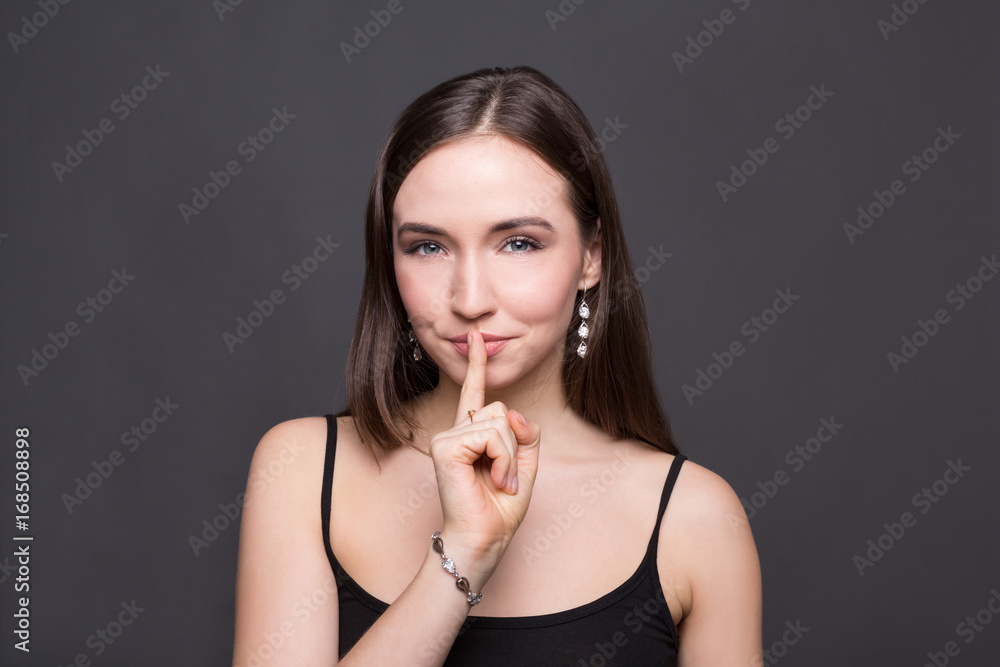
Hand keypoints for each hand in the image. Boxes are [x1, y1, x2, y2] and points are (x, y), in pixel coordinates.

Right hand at [429, 330, 540, 558]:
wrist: (484, 539)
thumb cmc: (499, 509)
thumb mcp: (525, 466)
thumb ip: (525, 434)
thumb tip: (511, 410)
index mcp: (471, 434)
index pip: (475, 393)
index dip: (478, 364)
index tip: (477, 337)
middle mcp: (455, 431)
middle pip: (501, 410)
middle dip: (515, 446)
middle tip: (505, 479)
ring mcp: (447, 437)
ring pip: (499, 422)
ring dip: (510, 458)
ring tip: (499, 482)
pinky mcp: (446, 446)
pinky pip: (491, 435)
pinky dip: (502, 460)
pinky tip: (492, 479)